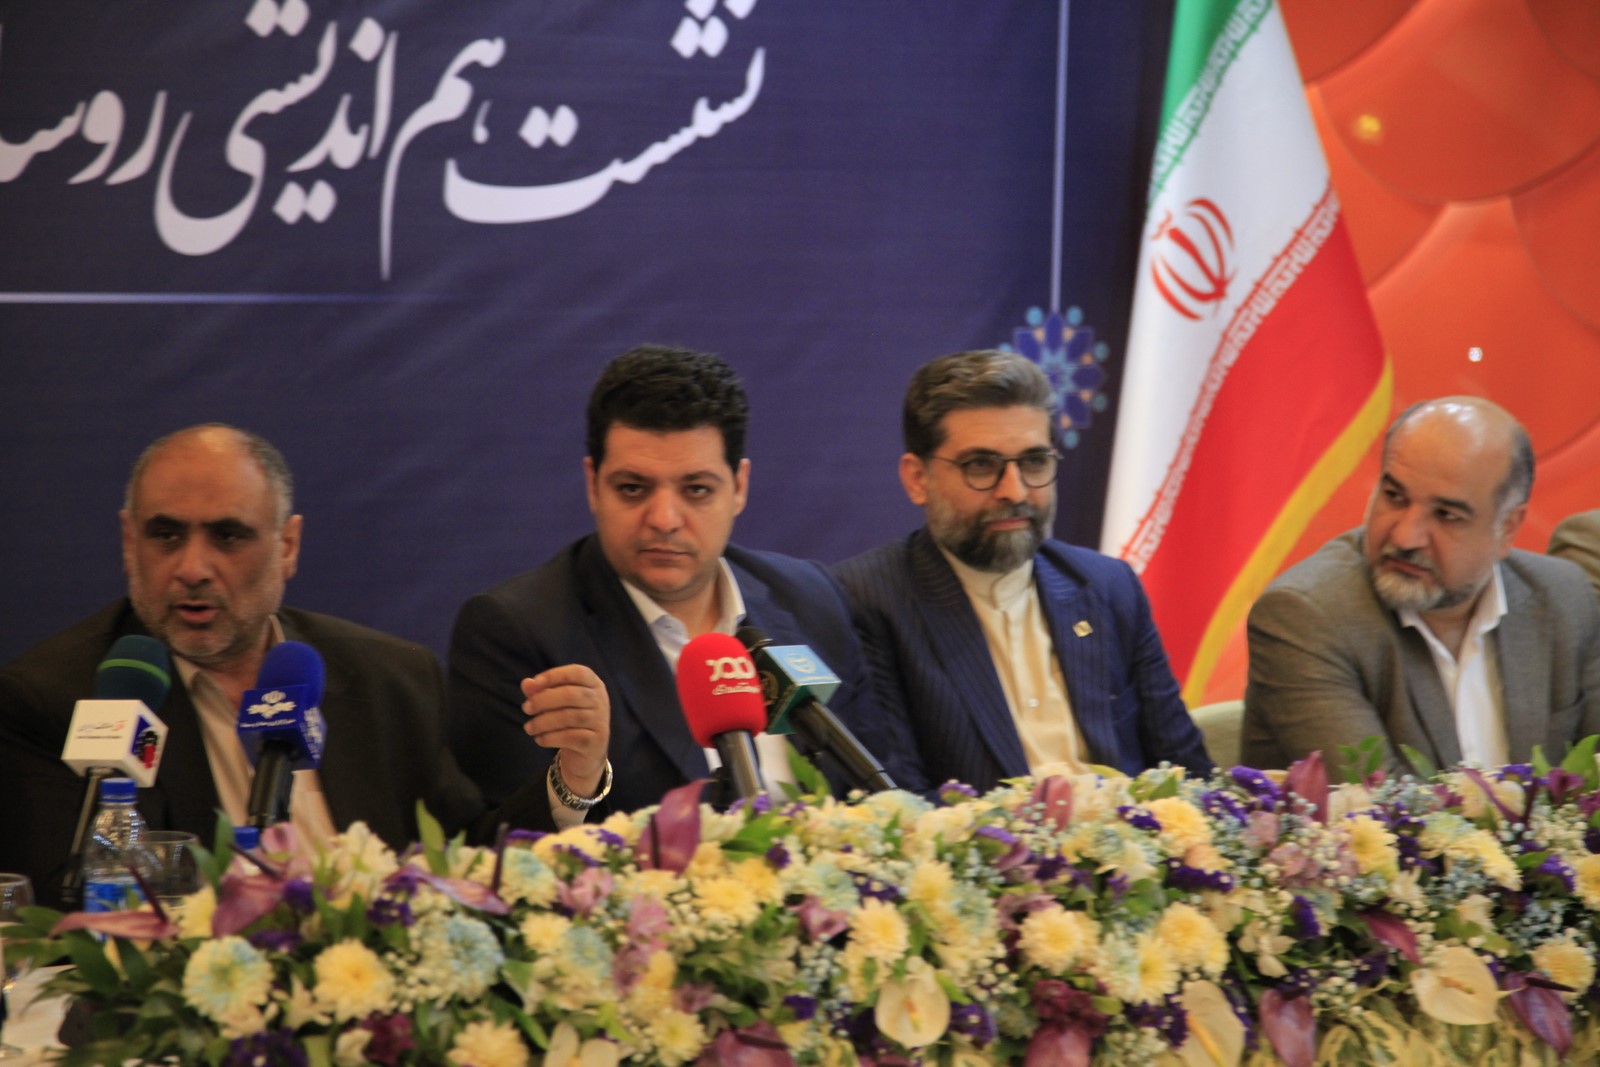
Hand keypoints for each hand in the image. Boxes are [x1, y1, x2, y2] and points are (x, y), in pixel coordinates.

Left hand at [521, 665, 610, 796]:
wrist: (586, 752)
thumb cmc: (567, 719)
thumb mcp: (554, 702)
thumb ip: (540, 690)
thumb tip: (527, 683)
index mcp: (594, 685)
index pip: (578, 673)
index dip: (554, 675)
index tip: (533, 684)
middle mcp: (600, 701)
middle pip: (571, 694)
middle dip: (543, 700)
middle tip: (526, 708)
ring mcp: (600, 722)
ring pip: (568, 717)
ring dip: (542, 722)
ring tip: (529, 727)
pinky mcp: (595, 742)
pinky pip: (569, 737)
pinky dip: (550, 738)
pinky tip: (539, 739)